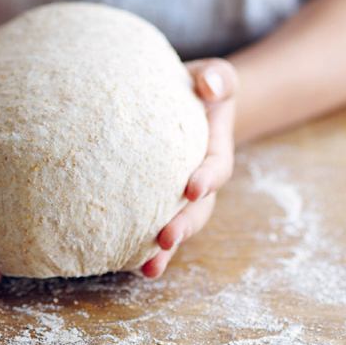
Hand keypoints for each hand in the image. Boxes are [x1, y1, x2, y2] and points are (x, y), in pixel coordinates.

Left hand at [142, 58, 238, 277]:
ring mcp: (180, 196)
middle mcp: (200, 180)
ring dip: (166, 249)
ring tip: (148, 268)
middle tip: (167, 238)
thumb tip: (210, 86)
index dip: (207, 179)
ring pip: (178, 226)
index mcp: (214, 149)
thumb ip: (219, 78)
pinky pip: (153, 226)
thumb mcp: (215, 76)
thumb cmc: (199, 88)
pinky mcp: (158, 201)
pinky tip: (126, 264)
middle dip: (184, 226)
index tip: (192, 189)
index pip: (215, 167)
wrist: (186, 102)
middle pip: (198, 210)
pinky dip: (143, 247)